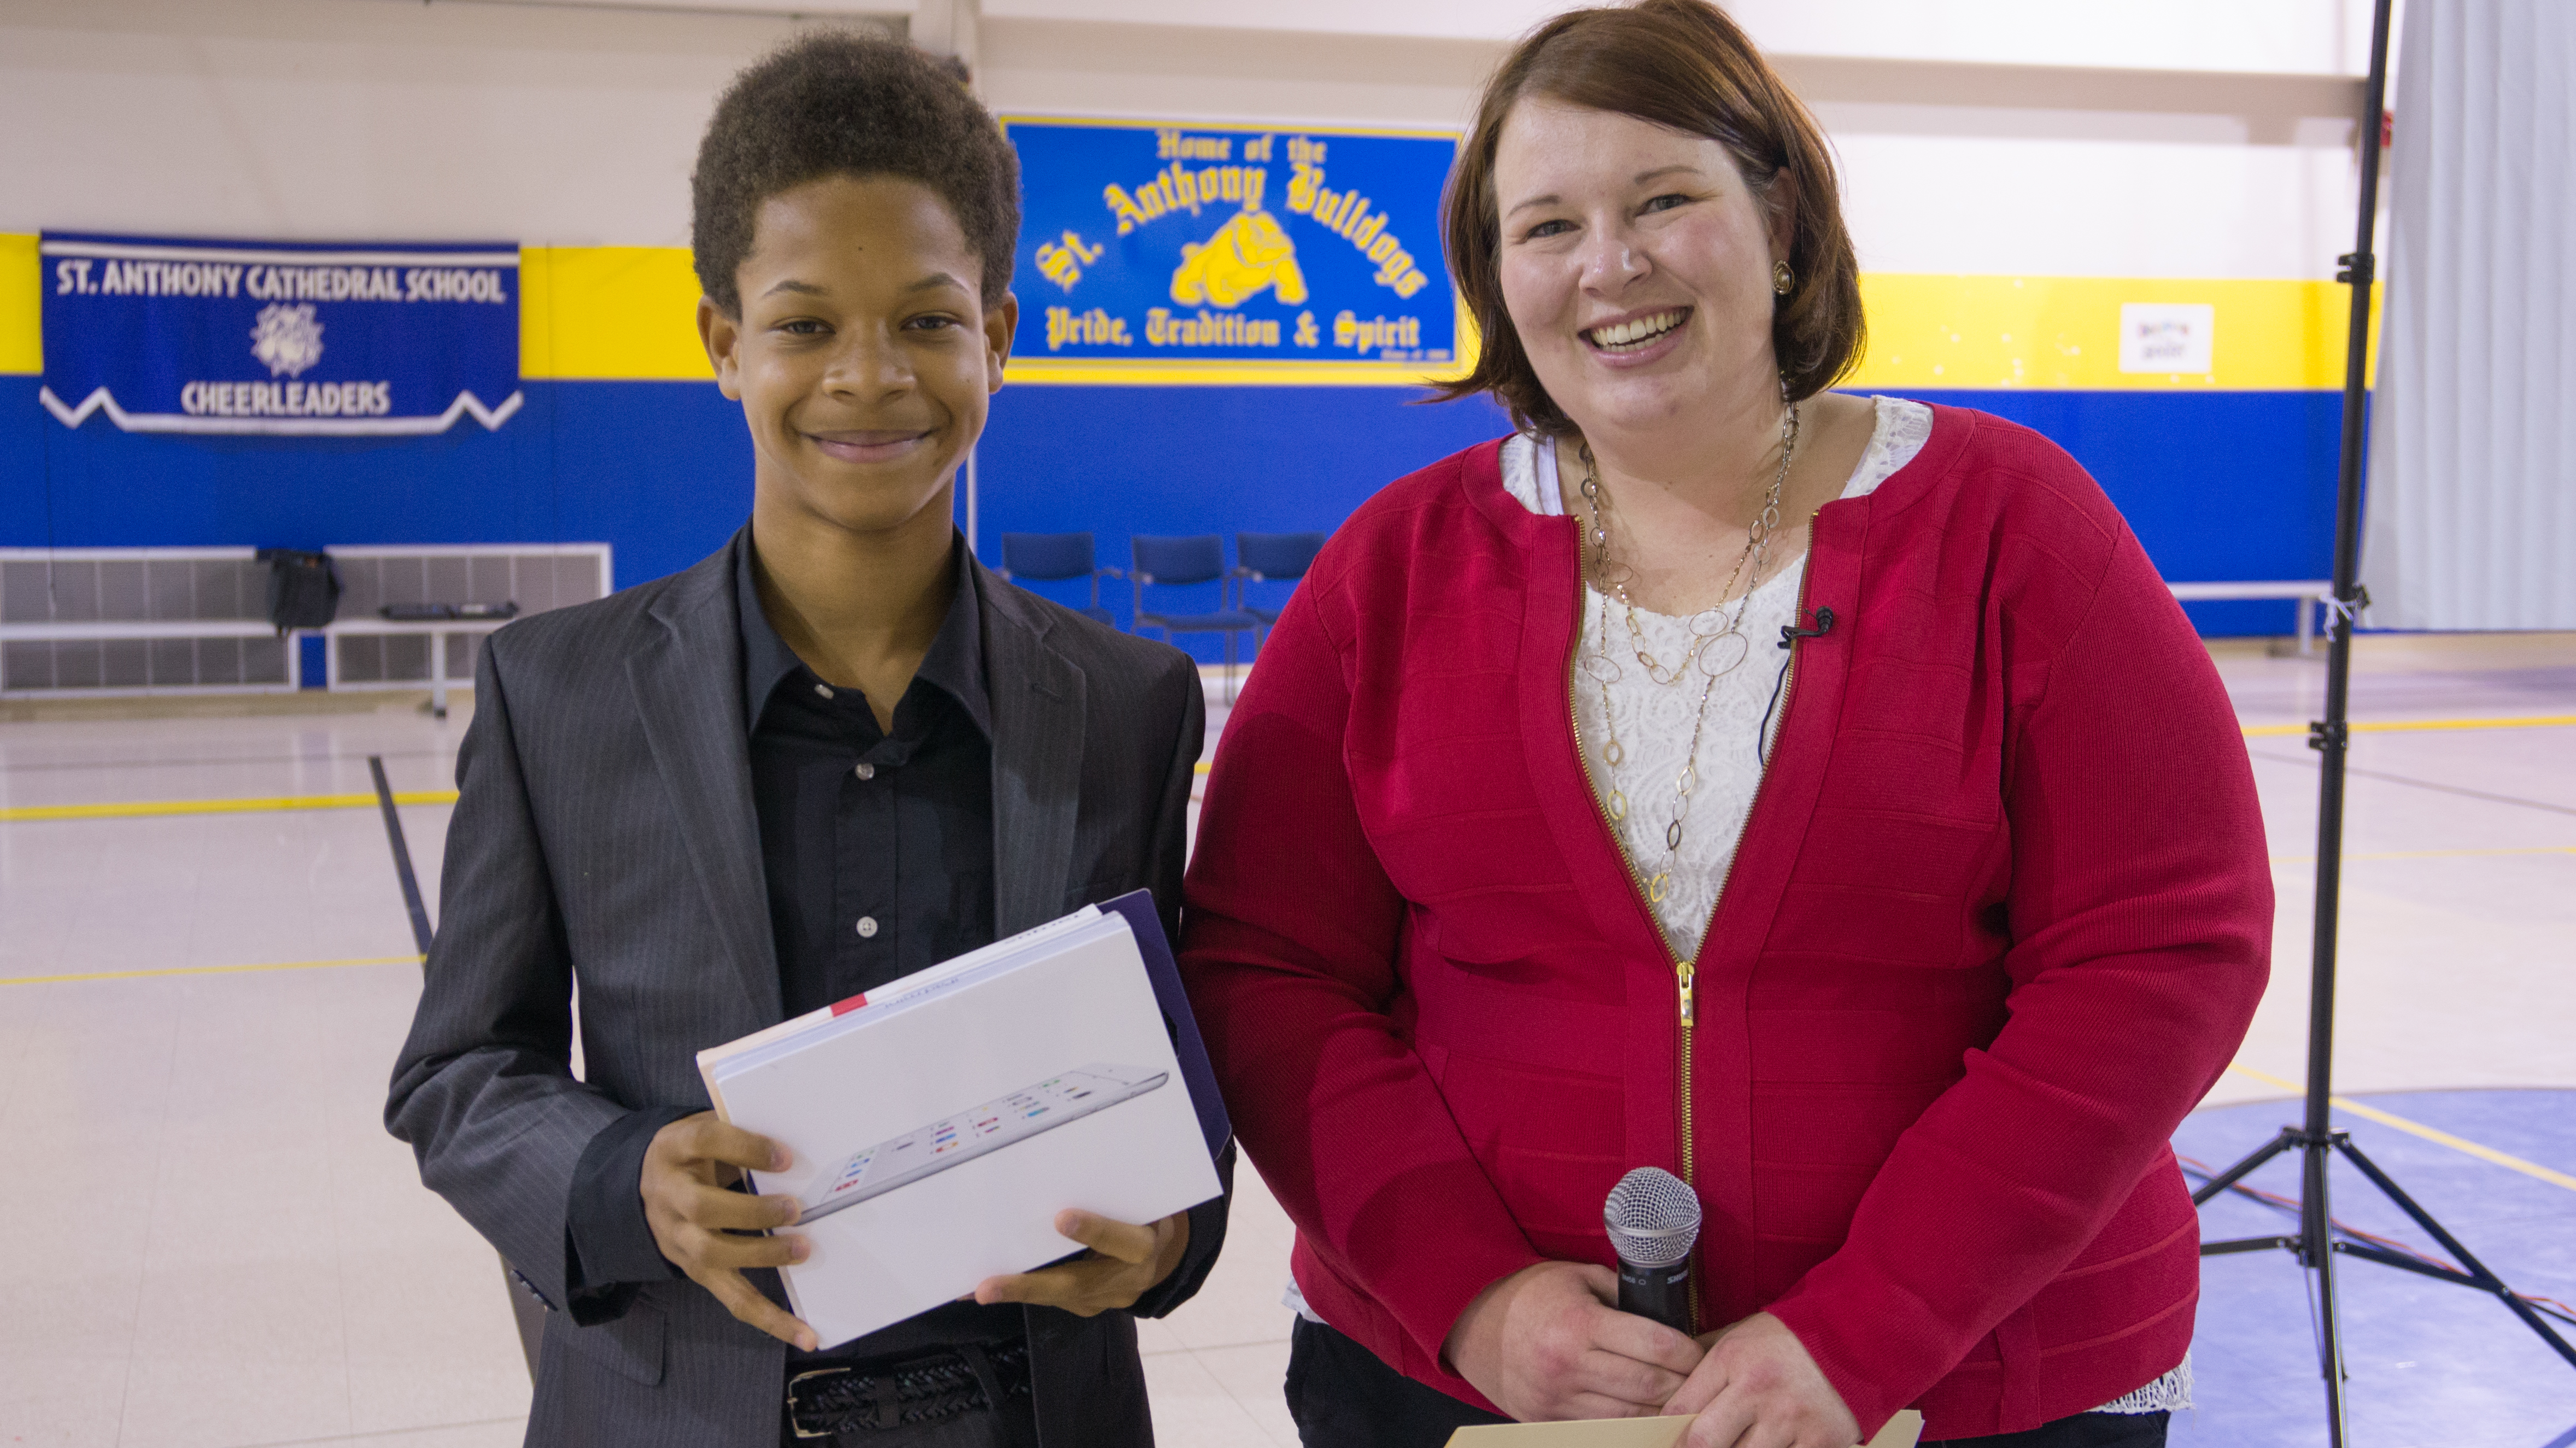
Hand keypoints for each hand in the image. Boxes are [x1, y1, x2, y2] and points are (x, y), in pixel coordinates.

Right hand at [640, 1111, 818, 1350]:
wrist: (641, 1184)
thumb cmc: (692, 1153)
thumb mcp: (705, 1129)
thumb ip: (741, 1133)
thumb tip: (800, 1145)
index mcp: (673, 1148)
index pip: (705, 1142)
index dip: (746, 1148)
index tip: (785, 1157)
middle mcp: (668, 1194)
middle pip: (702, 1207)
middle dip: (751, 1211)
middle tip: (794, 1209)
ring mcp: (678, 1237)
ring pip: (712, 1254)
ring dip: (762, 1255)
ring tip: (802, 1249)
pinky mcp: (696, 1271)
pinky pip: (733, 1299)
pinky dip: (772, 1319)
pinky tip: (805, 1334)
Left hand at [972, 1208, 1190, 1315]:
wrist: (1164, 1257)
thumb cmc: (1146, 1213)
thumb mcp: (1143, 1199)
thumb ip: (1114, 1193)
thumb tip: (1072, 1161)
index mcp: (1145, 1245)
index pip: (1122, 1241)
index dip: (1095, 1230)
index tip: (1061, 1218)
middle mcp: (1125, 1279)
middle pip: (1075, 1285)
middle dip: (1028, 1286)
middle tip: (988, 1288)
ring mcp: (1104, 1299)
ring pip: (1056, 1297)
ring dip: (1014, 1293)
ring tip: (974, 1289)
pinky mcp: (1086, 1307)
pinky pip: (1050, 1300)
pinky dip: (1019, 1292)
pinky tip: (983, 1288)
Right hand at [1442, 1261, 1703, 1421]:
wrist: (1472, 1320)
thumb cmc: (1531, 1293)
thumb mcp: (1578, 1278)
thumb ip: (1622, 1295)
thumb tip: (1668, 1315)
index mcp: (1580, 1323)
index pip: (1655, 1346)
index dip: (1689, 1353)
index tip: (1700, 1352)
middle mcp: (1568, 1365)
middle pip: (1648, 1386)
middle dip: (1682, 1385)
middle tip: (1699, 1379)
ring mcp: (1556, 1398)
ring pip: (1630, 1417)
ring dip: (1660, 1411)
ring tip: (1678, 1400)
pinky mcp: (1546, 1419)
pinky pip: (1601, 1430)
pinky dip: (1628, 1425)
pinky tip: (1643, 1413)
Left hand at [1665, 1312, 1860, 1446]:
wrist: (1855, 1337)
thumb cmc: (1789, 1339)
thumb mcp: (1740, 1335)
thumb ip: (1705, 1363)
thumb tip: (1670, 1389)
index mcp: (1732, 1360)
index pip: (1680, 1408)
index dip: (1666, 1432)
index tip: (1666, 1440)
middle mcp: (1759, 1390)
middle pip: (1704, 1443)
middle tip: (1700, 1447)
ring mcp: (1791, 1419)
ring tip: (1741, 1442)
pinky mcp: (1821, 1442)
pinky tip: (1773, 1445)